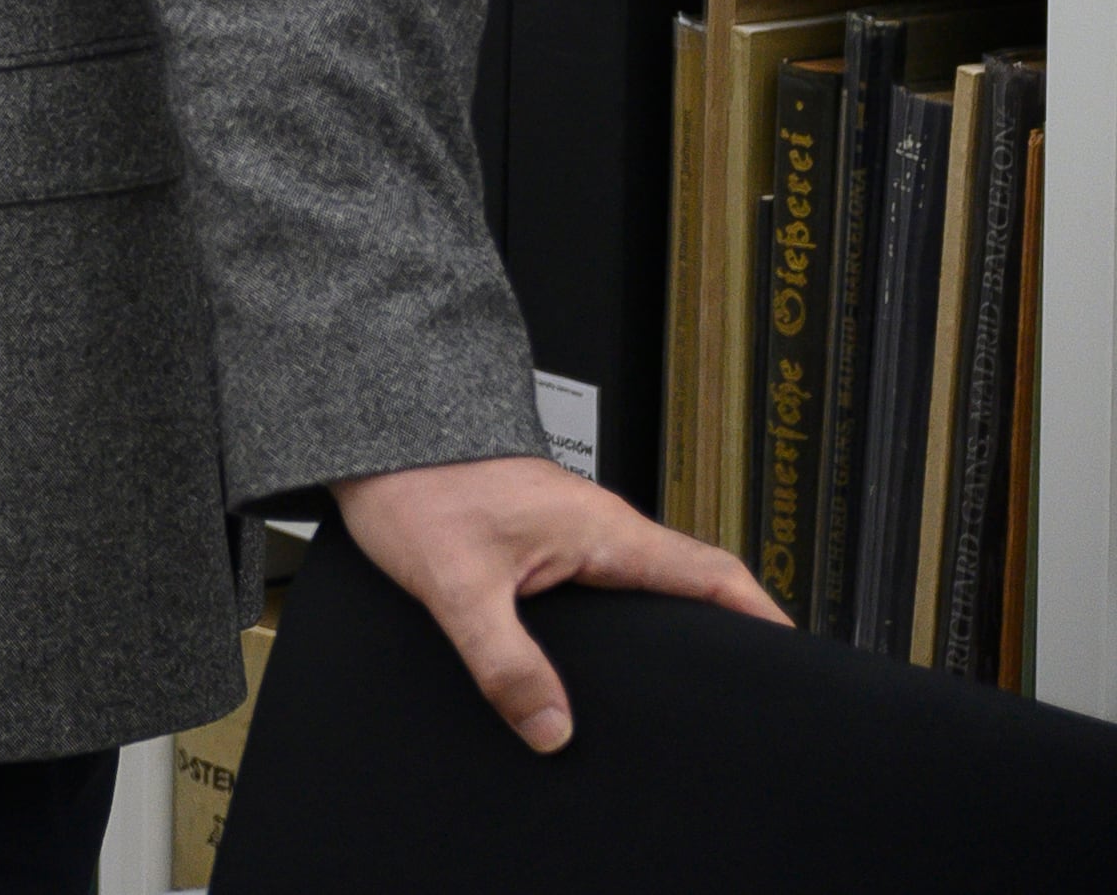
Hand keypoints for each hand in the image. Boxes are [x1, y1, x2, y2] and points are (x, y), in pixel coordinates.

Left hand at [332, 454, 781, 751]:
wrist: (372, 437)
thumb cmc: (414, 485)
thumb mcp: (457, 587)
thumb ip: (505, 662)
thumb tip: (553, 729)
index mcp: (602, 530)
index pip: (711, 573)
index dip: (760, 617)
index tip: (795, 658)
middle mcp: (596, 526)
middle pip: (684, 585)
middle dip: (716, 635)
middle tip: (737, 690)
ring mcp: (569, 529)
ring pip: (636, 585)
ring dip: (658, 626)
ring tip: (675, 684)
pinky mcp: (537, 536)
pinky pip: (596, 582)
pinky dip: (611, 618)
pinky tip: (592, 656)